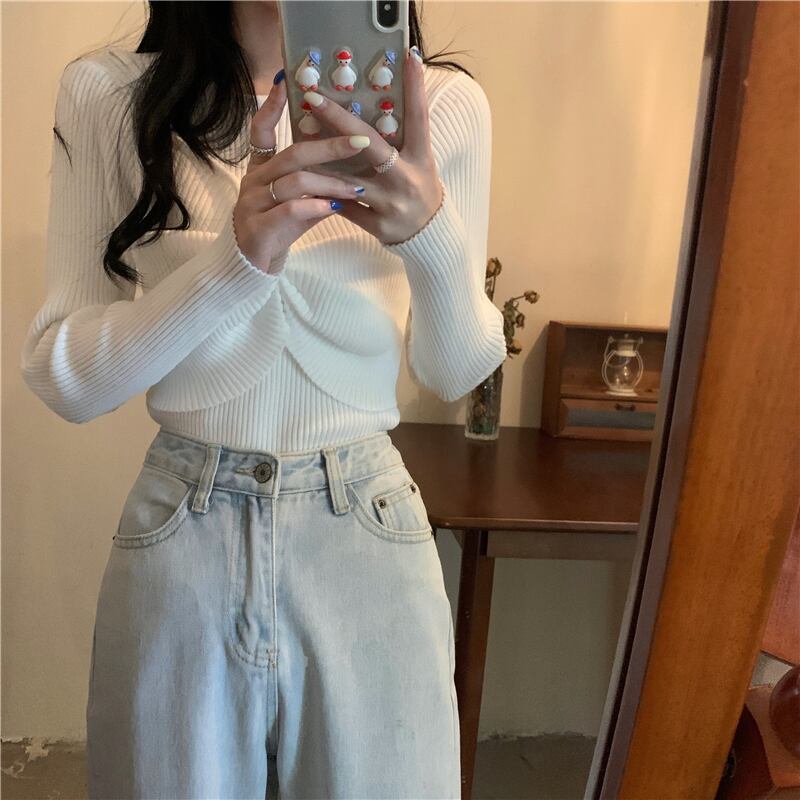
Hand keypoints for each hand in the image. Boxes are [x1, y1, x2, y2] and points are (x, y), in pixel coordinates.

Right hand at [233, 72, 371, 272]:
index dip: (273, 106)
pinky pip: (291, 210)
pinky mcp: (259, 228)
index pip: (260, 129)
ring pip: (295, 182)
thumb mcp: (297, 201)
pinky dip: (315, 206)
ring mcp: (253, 204)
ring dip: (331, 182)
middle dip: (329, 146)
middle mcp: (254, 181)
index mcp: (260, 169)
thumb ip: (315, 182)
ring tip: (358, 187)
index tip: (289, 81)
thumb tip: (347, 162)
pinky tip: (335, 207)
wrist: (252, 266)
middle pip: (293, 154)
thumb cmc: (278, 230)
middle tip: (361, 141)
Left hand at [300, 48, 443, 245]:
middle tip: (313, 97)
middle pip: (371, 145)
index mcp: (422, 158)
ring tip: (299, 138)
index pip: (419, 118)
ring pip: (349, 178)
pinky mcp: (379, 225)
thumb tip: (381, 95)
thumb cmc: (418, 187)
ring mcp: (392, 204)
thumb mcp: (419, 159)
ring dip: (322, 160)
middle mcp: (406, 179)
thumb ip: (402, 134)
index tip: (407, 57)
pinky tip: (309, 183)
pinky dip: (327, 195)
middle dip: (341, 120)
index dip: (416, 88)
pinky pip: (345, 207)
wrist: (429, 235)